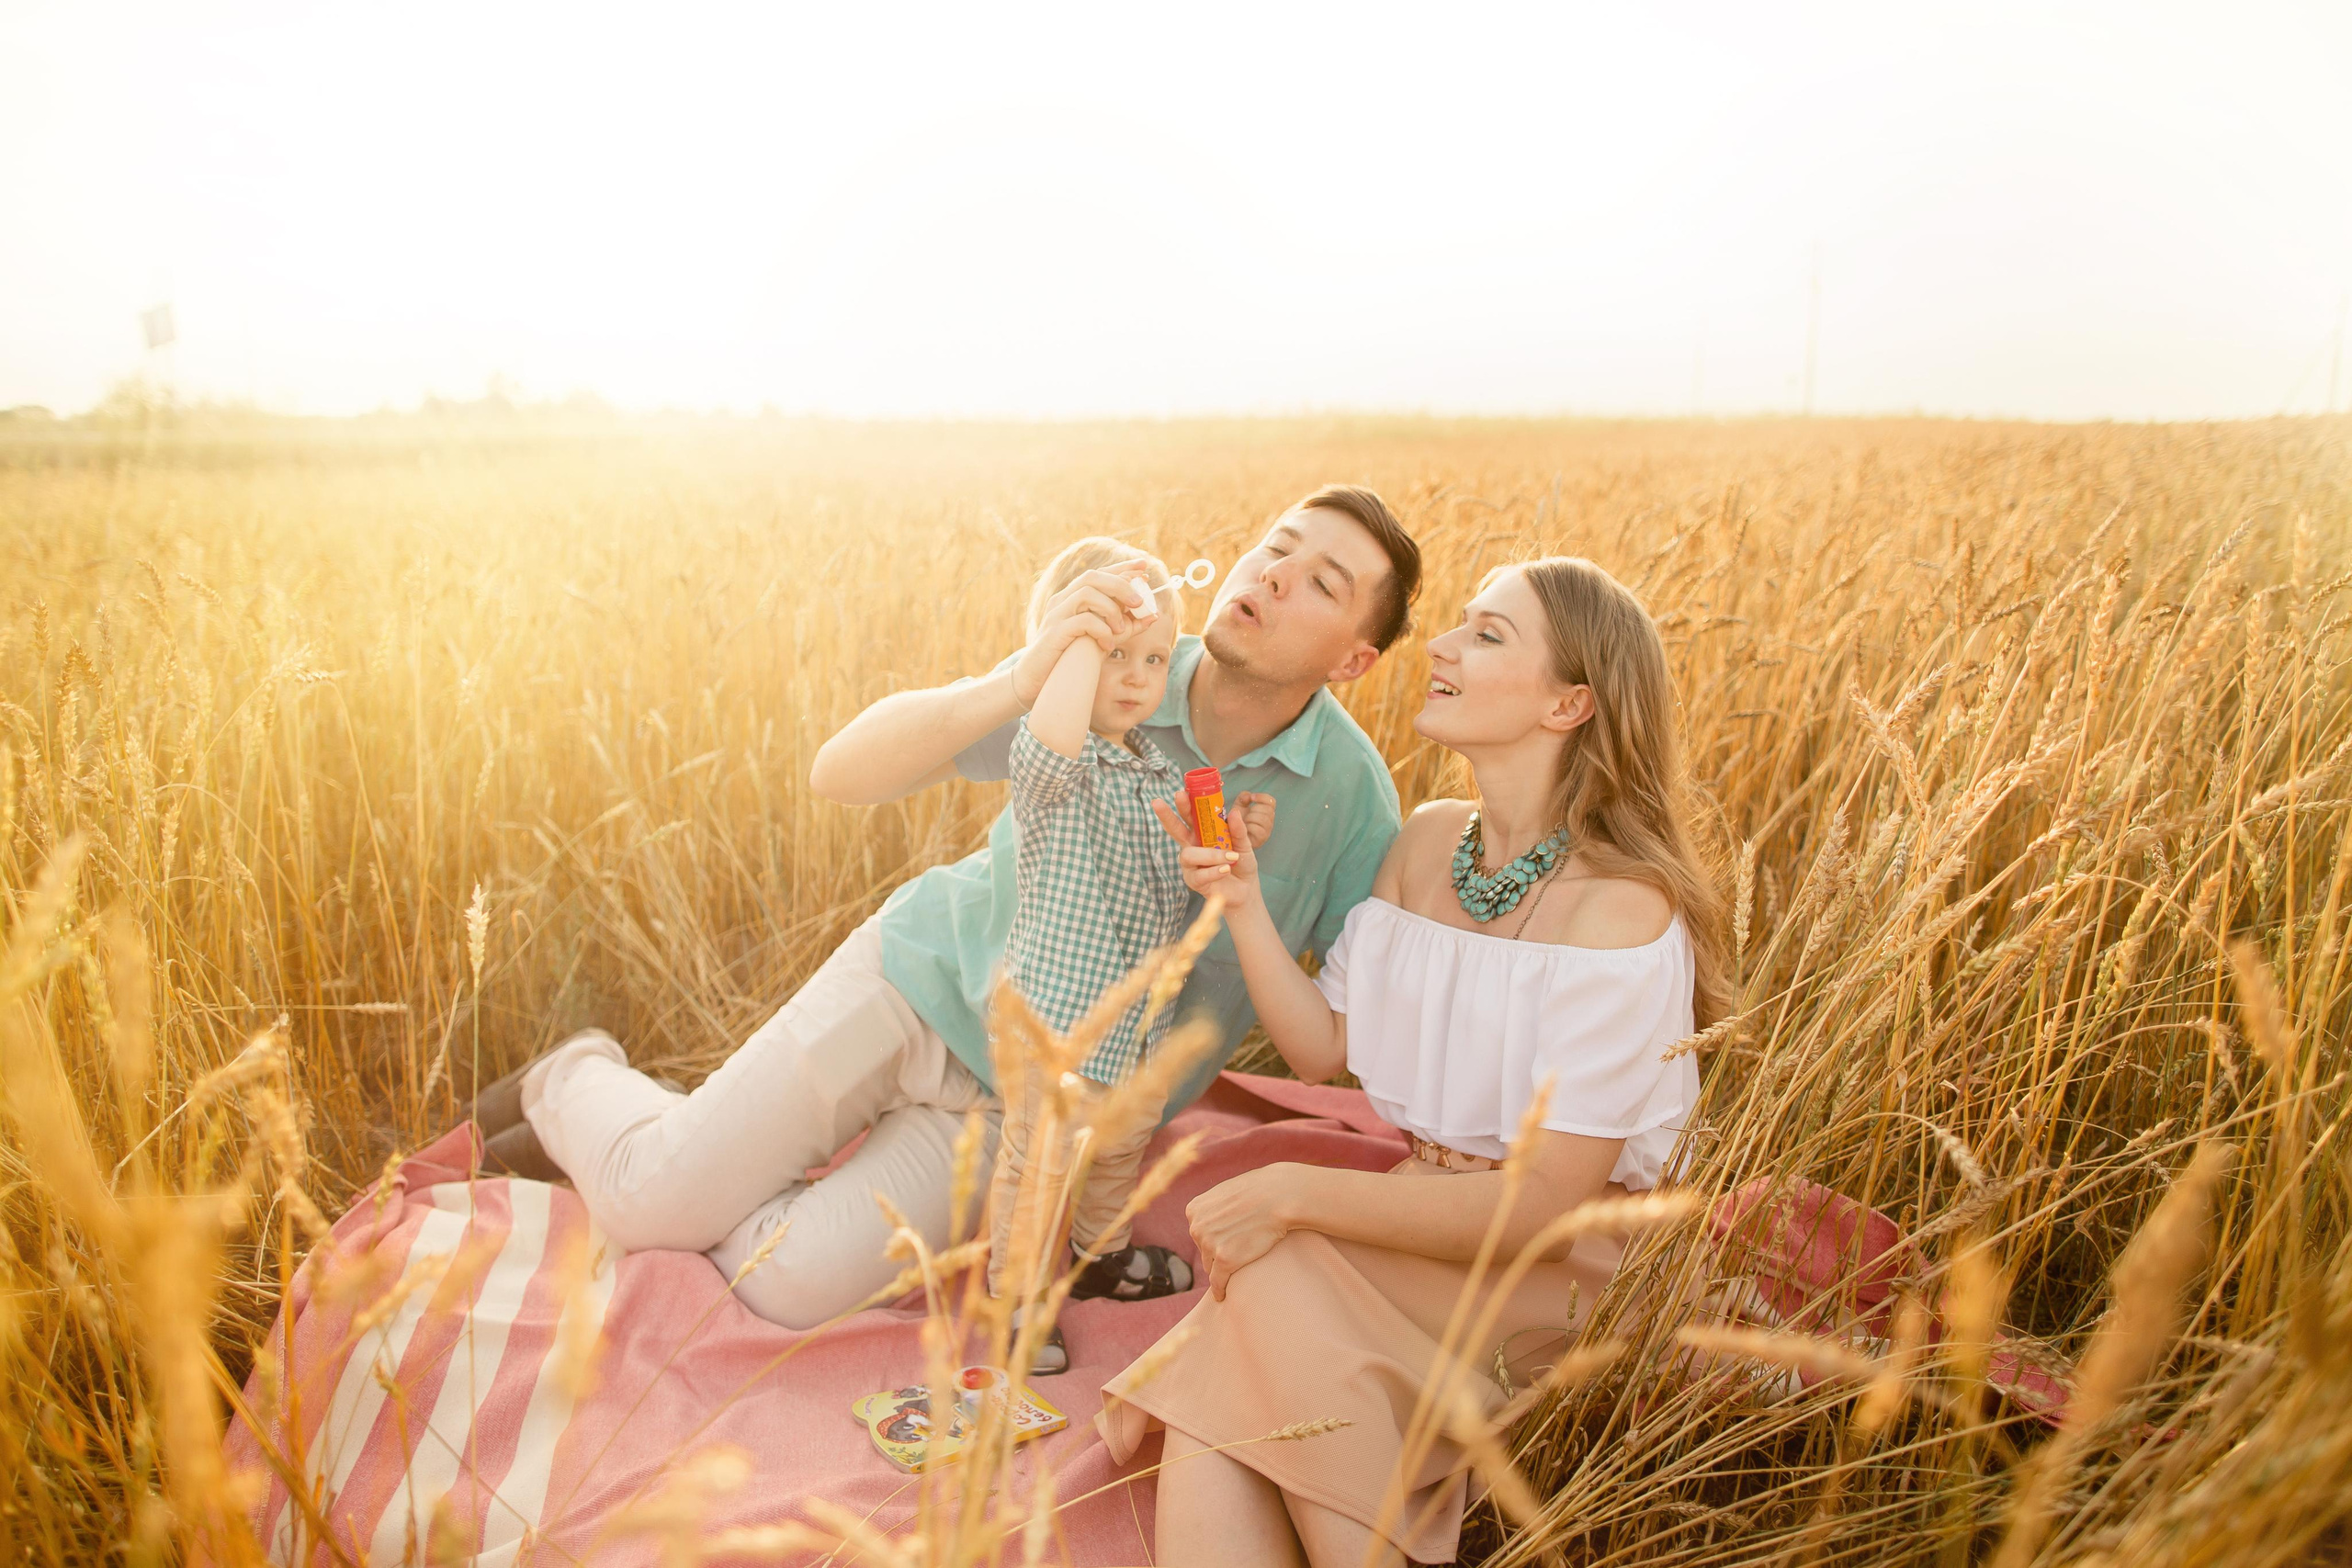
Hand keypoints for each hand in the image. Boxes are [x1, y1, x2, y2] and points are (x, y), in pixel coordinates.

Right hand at [1010, 568, 1159, 707]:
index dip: (1121, 568)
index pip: (1099, 573)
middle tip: (1140, 602)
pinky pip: (1081, 621)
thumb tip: (1155, 615)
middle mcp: (1062, 600)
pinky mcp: (1054, 633)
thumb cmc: (1072, 656)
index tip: (1143, 566)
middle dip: (1120, 585)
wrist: (1038, 679)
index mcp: (1073, 597)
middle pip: (1092, 577)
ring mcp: (1056, 615)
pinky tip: (1108, 644)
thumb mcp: (1104, 637)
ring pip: (1086, 594)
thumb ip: (1127, 626)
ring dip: (1111, 609)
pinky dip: (1100, 630)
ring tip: (1121, 629)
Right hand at [1150, 789, 1270, 915]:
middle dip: (1166, 816)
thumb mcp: (1244, 844)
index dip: (1184, 804)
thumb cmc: (1241, 863)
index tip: (1181, 792)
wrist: (1246, 889)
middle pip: (1174, 830)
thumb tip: (1233, 813)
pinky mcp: (1194, 881)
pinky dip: (1214, 871)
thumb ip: (1238, 830)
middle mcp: (1192, 846)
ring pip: (1188, 854)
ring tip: (1230, 857)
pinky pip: (1199, 874)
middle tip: (1158, 802)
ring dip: (1210, 854)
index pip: (1189, 816)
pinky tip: (1226, 869)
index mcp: (1201, 833)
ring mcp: (1190, 864)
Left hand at [1184, 1164, 1299, 1299]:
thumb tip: (1206, 1219)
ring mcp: (1209, 1244)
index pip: (1199, 1232)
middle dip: (1217, 1252)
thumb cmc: (1259, 1191)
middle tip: (1237, 1253)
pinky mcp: (1225, 1260)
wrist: (1279, 1196)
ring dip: (1221, 1269)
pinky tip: (1222, 1296)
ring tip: (1235, 1271)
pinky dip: (1219, 1290)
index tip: (1228, 1240)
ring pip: (1211, 1266)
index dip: (1214, 1237)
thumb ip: (1213, 1207)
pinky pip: (1217, 1282)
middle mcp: (1196, 1227)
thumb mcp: (1226, 1192)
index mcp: (1194, 1210)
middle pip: (1203, 1250)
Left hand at [1229, 790, 1273, 849]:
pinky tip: (1245, 829)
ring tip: (1244, 823)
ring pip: (1263, 819)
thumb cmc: (1238, 821)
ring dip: (1250, 818)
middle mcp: (1269, 822)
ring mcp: (1266, 831)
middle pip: (1267, 810)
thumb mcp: (1239, 806)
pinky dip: (1249, 827)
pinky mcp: (1261, 839)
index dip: (1262, 797)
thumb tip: (1249, 796)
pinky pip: (1257, 829)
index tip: (1252, 798)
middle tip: (1246, 815)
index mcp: (1266, 812)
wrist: (1232, 836)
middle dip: (1254, 809)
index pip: (1271, 802)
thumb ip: (1243, 797)